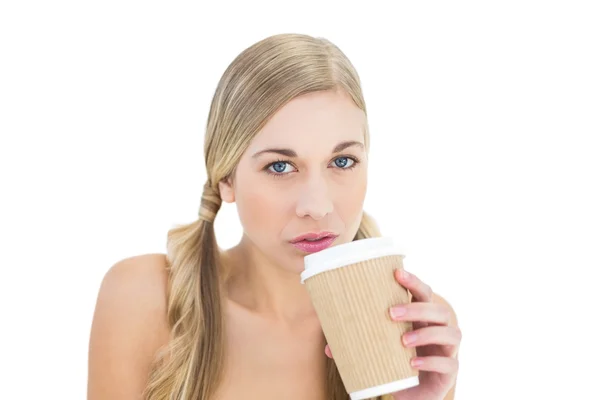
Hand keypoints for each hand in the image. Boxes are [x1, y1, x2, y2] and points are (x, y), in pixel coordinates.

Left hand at [324, 268, 460, 399]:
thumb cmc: (398, 365)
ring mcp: (448, 351)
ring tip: (403, 340)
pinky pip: (449, 364)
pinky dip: (431, 362)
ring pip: (451, 334)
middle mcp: (439, 330)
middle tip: (391, 313)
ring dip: (426, 334)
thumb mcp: (380, 350)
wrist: (413, 396)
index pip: (424, 293)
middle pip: (440, 310)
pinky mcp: (450, 373)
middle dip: (417, 308)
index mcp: (423, 319)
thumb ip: (359, 345)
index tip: (397, 273)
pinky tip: (412, 364)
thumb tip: (329, 347)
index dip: (414, 281)